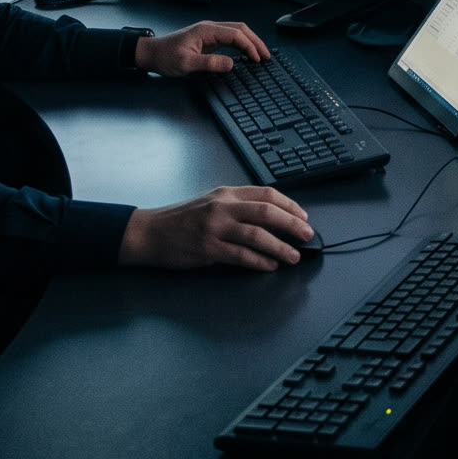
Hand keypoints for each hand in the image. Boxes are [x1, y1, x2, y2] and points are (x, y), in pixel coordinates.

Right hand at [120, 186, 312, 271]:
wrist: (150, 232)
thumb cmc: (181, 219)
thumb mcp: (211, 202)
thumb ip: (237, 206)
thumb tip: (270, 218)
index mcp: (226, 193)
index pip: (267, 194)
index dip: (289, 206)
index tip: (303, 216)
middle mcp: (223, 207)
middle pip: (267, 212)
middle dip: (292, 224)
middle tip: (308, 235)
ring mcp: (215, 227)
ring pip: (257, 235)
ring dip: (280, 246)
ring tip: (293, 256)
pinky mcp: (208, 249)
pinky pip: (241, 255)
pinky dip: (260, 261)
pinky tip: (270, 265)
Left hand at [138, 20, 269, 76]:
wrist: (151, 54)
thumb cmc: (165, 57)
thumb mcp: (186, 64)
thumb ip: (209, 63)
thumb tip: (232, 64)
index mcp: (207, 30)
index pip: (236, 35)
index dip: (249, 46)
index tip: (258, 59)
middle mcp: (210, 28)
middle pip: (240, 29)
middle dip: (255, 41)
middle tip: (266, 55)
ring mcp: (209, 33)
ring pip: (236, 32)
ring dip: (250, 42)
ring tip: (260, 54)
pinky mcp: (207, 40)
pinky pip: (230, 38)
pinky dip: (241, 44)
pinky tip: (245, 53)